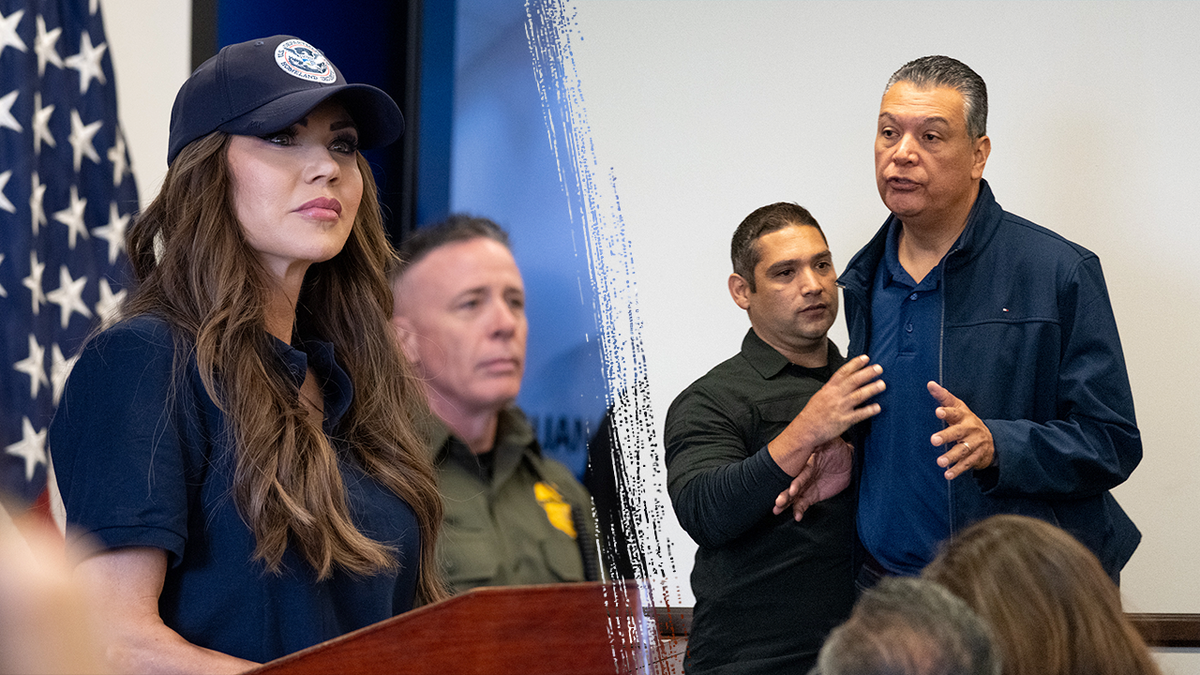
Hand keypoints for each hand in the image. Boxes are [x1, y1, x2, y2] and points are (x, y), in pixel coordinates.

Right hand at [768, 355, 883, 475]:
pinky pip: (858, 415)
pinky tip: (877, 407)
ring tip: (882, 384)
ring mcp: (840, 408)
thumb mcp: (821, 395)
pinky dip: (868, 411)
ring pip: (858, 396)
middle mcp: (835, 396)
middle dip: (867, 373)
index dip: (855, 364)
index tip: (865, 358)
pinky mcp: (843, 421)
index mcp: (829, 388)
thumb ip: (834, 388)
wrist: (805, 429)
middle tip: (879, 368)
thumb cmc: (813, 413)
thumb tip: (847, 380)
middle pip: (853, 381)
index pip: (843, 372)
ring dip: (871, 389)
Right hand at [772, 438, 852, 520]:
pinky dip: (799, 510)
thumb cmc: (839, 448)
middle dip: (784, 494)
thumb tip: (817, 427)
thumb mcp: (832, 441)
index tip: (791, 489)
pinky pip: (803, 503)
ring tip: (777, 510)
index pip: (799, 472)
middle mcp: (804, 474)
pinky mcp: (811, 495)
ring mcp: (806, 485)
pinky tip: (796, 516)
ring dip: (786, 503)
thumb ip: (824, 438)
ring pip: (793, 496)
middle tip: (777, 503)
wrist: (848, 460)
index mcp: (808, 462)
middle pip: (791, 485)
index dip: (795, 481)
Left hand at [928, 381, 994, 479]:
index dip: (947, 411)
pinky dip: (957, 470)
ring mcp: (975, 443)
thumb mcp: (958, 407)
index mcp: (964, 416)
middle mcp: (970, 429)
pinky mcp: (976, 457)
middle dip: (946, 436)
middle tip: (933, 440)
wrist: (992, 439)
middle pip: (958, 432)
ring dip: (951, 456)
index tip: (938, 412)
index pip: (955, 412)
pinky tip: (948, 474)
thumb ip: (943, 397)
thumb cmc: (966, 421)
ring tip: (940, 462)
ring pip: (963, 450)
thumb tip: (930, 383)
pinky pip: (967, 464)